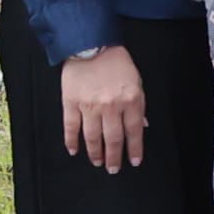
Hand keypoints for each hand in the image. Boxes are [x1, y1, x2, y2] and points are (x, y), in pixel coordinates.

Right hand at [61, 45, 149, 170]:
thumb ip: (139, 105)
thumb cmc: (117, 62)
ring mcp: (89, 106)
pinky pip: (71, 127)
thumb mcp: (136, 81)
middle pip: (113, 138)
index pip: (134, 131)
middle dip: (114, 157)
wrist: (91, 45)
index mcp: (130, 100)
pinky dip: (71, 141)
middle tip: (113, 169)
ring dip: (95, 153)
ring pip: (92, 137)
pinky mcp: (71, 103)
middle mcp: (111, 106)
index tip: (134, 162)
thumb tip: (141, 126)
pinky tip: (74, 150)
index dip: (134, 149)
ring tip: (98, 162)